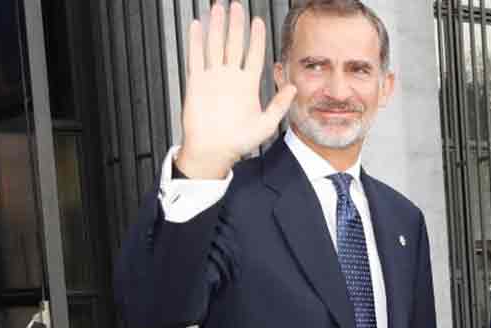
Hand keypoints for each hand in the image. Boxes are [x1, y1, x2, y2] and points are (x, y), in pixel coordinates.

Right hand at [176, 2, 296, 178]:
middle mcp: (231, 78)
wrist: (214, 151)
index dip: (256, 37)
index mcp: (248, 85)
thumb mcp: (266, 124)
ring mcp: (214, 78)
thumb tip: (293, 87)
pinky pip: (197, 57)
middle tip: (237, 6)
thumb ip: (279, 105)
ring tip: (218, 8)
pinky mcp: (197, 82)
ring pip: (215, 45)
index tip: (258, 21)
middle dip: (236, 24)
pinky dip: (197, 41)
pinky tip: (198, 25)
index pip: (254, 54)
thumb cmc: (238, 142)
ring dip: (217, 27)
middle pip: (234, 44)